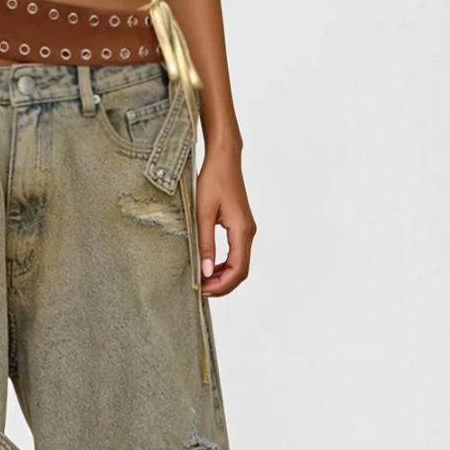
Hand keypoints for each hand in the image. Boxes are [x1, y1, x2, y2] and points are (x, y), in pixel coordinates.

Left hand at [195, 156, 255, 295]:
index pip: (237, 269)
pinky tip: (209, 265)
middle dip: (222, 284)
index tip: (203, 290)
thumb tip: (205, 271)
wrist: (224, 159)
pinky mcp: (241, 226)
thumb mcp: (202, 213)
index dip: (221, 285)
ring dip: (223, 275)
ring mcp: (246, 230)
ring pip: (239, 263)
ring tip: (203, 279)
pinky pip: (236, 253)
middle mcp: (248, 232)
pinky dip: (225, 264)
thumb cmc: (213, 180)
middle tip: (201, 289)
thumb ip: (205, 243)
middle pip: (241, 270)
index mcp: (241, 230)